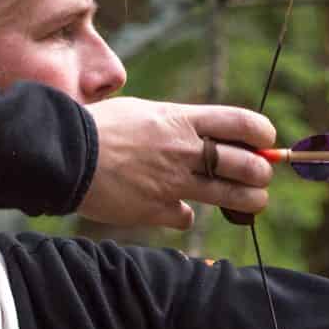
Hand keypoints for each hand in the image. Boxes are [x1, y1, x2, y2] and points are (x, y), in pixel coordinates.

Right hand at [82, 97, 277, 230]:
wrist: (64, 153)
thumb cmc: (99, 127)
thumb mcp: (144, 111)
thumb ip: (176, 124)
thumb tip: (202, 134)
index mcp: (181, 120)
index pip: (243, 124)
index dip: (263, 135)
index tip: (265, 141)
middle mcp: (184, 151)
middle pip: (248, 165)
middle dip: (262, 172)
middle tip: (259, 176)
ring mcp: (173, 182)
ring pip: (232, 196)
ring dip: (250, 200)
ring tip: (252, 201)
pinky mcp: (156, 209)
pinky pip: (186, 217)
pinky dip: (185, 215)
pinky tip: (179, 210)